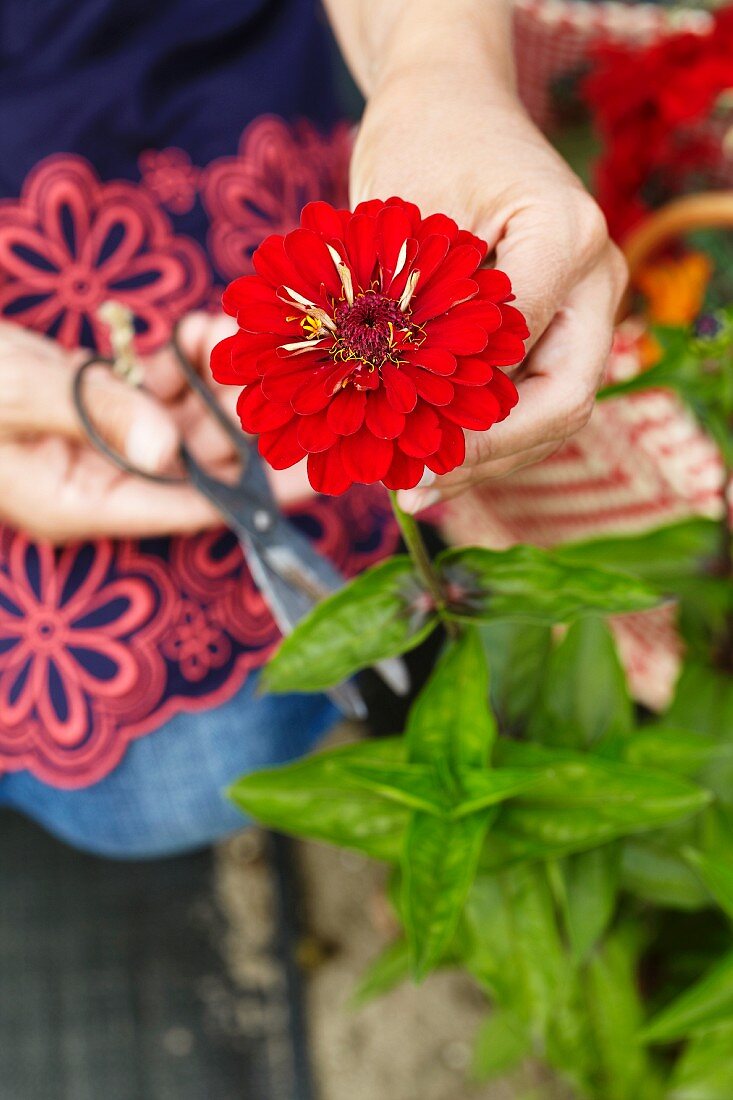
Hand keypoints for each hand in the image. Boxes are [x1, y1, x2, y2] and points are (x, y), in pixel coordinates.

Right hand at [0, 315, 311, 543]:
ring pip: (181, 419)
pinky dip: (176, 362)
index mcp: (79, 502)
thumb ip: (101, 415)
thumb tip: (172, 452)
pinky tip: (196, 329)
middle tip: (293, 377)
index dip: (255, 494)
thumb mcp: (23, 391)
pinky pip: (152, 391)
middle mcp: (98, 482)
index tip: (316, 478)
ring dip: (211, 378)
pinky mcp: (92, 407)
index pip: (187, 509)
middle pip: (196, 464)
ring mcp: (96, 444)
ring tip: (232, 331)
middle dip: (242, 419)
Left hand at [345, 5, 627, 511]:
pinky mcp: (553, 326)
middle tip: (416, 487)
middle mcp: (592, 279)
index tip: (407, 444)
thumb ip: (417, 306)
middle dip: (489, 454)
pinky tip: (429, 458)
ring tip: (412, 488)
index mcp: (568, 238)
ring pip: (550, 411)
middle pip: (562, 400)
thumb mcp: (405, 214)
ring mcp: (579, 307)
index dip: (471, 415)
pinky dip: (483, 433)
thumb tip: (400, 408)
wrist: (448, 105)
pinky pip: (530, 396)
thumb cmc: (422, 140)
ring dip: (485, 457)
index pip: (528, 353)